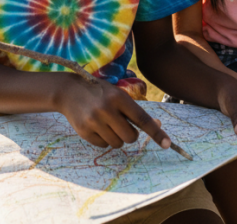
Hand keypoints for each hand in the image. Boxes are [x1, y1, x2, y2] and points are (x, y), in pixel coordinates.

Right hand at [57, 78, 172, 151]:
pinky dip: (104, 139)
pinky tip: (96, 126)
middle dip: (130, 134)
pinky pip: (103, 146)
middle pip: (131, 137)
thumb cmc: (99, 92)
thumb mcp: (117, 94)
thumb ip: (135, 110)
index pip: (142, 119)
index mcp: (118, 97)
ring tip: (107, 124)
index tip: (168, 144)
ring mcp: (94, 121)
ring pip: (117, 143)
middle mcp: (106, 109)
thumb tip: (157, 125)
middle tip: (121, 125)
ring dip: (116, 137)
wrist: (68, 90)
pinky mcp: (84, 131)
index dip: (156, 132)